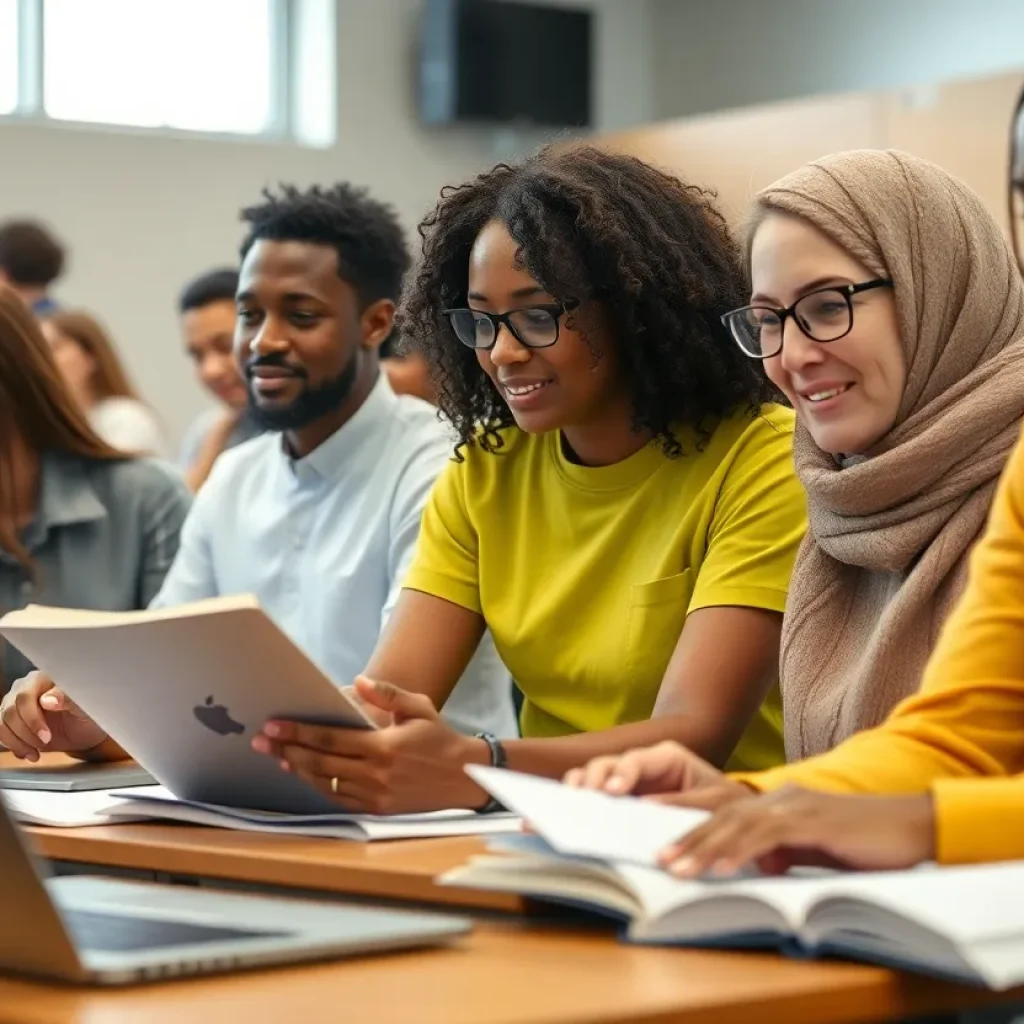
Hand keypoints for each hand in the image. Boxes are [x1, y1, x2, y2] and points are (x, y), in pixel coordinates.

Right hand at [0, 672, 107, 760]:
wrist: (85, 731)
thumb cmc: (89, 713)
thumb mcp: (86, 707)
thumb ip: (68, 699)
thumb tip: (47, 700)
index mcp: (44, 679)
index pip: (24, 697)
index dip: (32, 719)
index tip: (47, 736)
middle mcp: (25, 688)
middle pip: (10, 712)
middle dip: (26, 733)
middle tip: (45, 743)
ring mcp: (16, 704)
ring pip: (2, 723)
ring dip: (18, 742)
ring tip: (36, 753)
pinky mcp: (12, 720)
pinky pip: (1, 733)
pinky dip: (13, 746)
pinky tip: (29, 753)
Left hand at [251, 676, 489, 813]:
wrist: (463, 776)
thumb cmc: (438, 737)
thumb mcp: (418, 706)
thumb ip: (387, 693)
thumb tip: (357, 681)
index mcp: (383, 747)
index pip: (329, 739)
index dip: (298, 733)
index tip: (274, 726)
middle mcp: (375, 774)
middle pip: (319, 763)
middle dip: (287, 751)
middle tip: (262, 741)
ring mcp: (375, 795)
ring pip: (324, 783)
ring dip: (298, 770)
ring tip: (277, 758)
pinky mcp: (376, 809)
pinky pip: (338, 799)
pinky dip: (318, 787)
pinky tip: (305, 776)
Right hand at [563, 740, 742, 797]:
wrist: (735, 817)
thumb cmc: (727, 805)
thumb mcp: (715, 802)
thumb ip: (683, 802)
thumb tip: (647, 807)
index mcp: (666, 757)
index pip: (636, 760)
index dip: (621, 774)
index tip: (612, 792)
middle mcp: (642, 766)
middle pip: (607, 764)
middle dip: (592, 779)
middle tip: (582, 799)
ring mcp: (629, 783)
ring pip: (594, 777)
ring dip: (579, 787)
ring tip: (569, 803)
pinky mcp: (623, 802)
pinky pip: (596, 798)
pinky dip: (580, 803)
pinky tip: (567, 813)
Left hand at [657, 786, 936, 877]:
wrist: (913, 827)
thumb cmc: (866, 841)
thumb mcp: (815, 848)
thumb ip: (786, 850)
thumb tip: (762, 865)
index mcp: (779, 802)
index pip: (725, 812)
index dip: (690, 823)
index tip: (661, 841)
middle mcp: (781, 798)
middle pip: (722, 815)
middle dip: (686, 837)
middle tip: (657, 859)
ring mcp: (796, 806)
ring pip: (737, 824)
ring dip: (703, 847)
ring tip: (676, 867)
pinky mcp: (814, 821)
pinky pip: (768, 836)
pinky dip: (741, 851)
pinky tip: (721, 867)